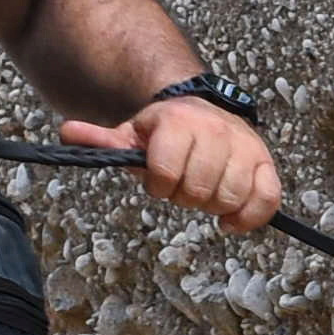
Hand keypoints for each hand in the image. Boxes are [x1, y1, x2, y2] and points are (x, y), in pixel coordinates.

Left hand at [93, 94, 285, 234]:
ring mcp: (244, 147)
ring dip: (213, 206)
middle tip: (182, 187)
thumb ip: (101, 139)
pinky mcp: (265, 163)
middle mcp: (215, 130)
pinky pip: (266, 200)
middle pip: (199, 189)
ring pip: (230, 197)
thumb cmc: (163, 134)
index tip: (158, 182)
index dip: (158, 186)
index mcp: (178, 122)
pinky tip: (230, 221)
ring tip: (204, 193)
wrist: (202, 113)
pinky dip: (248, 217)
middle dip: (185, 196)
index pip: (166, 172)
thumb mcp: (131, 134)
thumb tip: (67, 132)